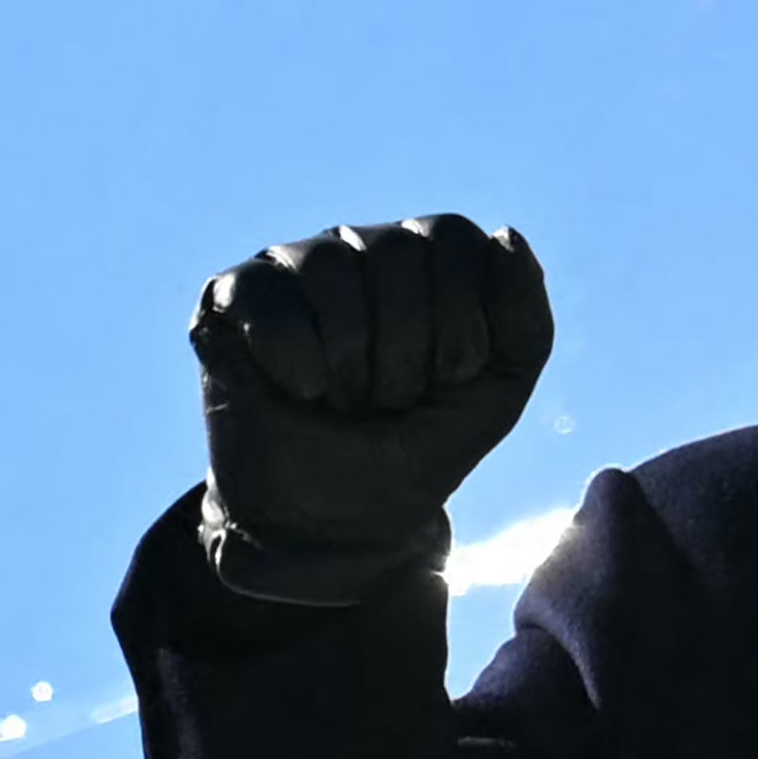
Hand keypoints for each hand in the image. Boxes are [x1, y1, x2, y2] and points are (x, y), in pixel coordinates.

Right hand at [186, 214, 553, 602]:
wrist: (336, 522)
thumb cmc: (416, 448)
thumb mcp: (497, 394)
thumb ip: (527, 321)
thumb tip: (507, 236)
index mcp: (426, 258)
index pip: (451, 239)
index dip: (458, 324)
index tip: (446, 381)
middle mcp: (359, 247)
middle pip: (394, 252)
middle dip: (405, 353)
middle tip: (388, 401)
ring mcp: (293, 266)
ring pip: (330, 269)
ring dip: (350, 363)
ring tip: (343, 402)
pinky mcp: (230, 298)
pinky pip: (266, 297)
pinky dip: (294, 358)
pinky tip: (298, 391)